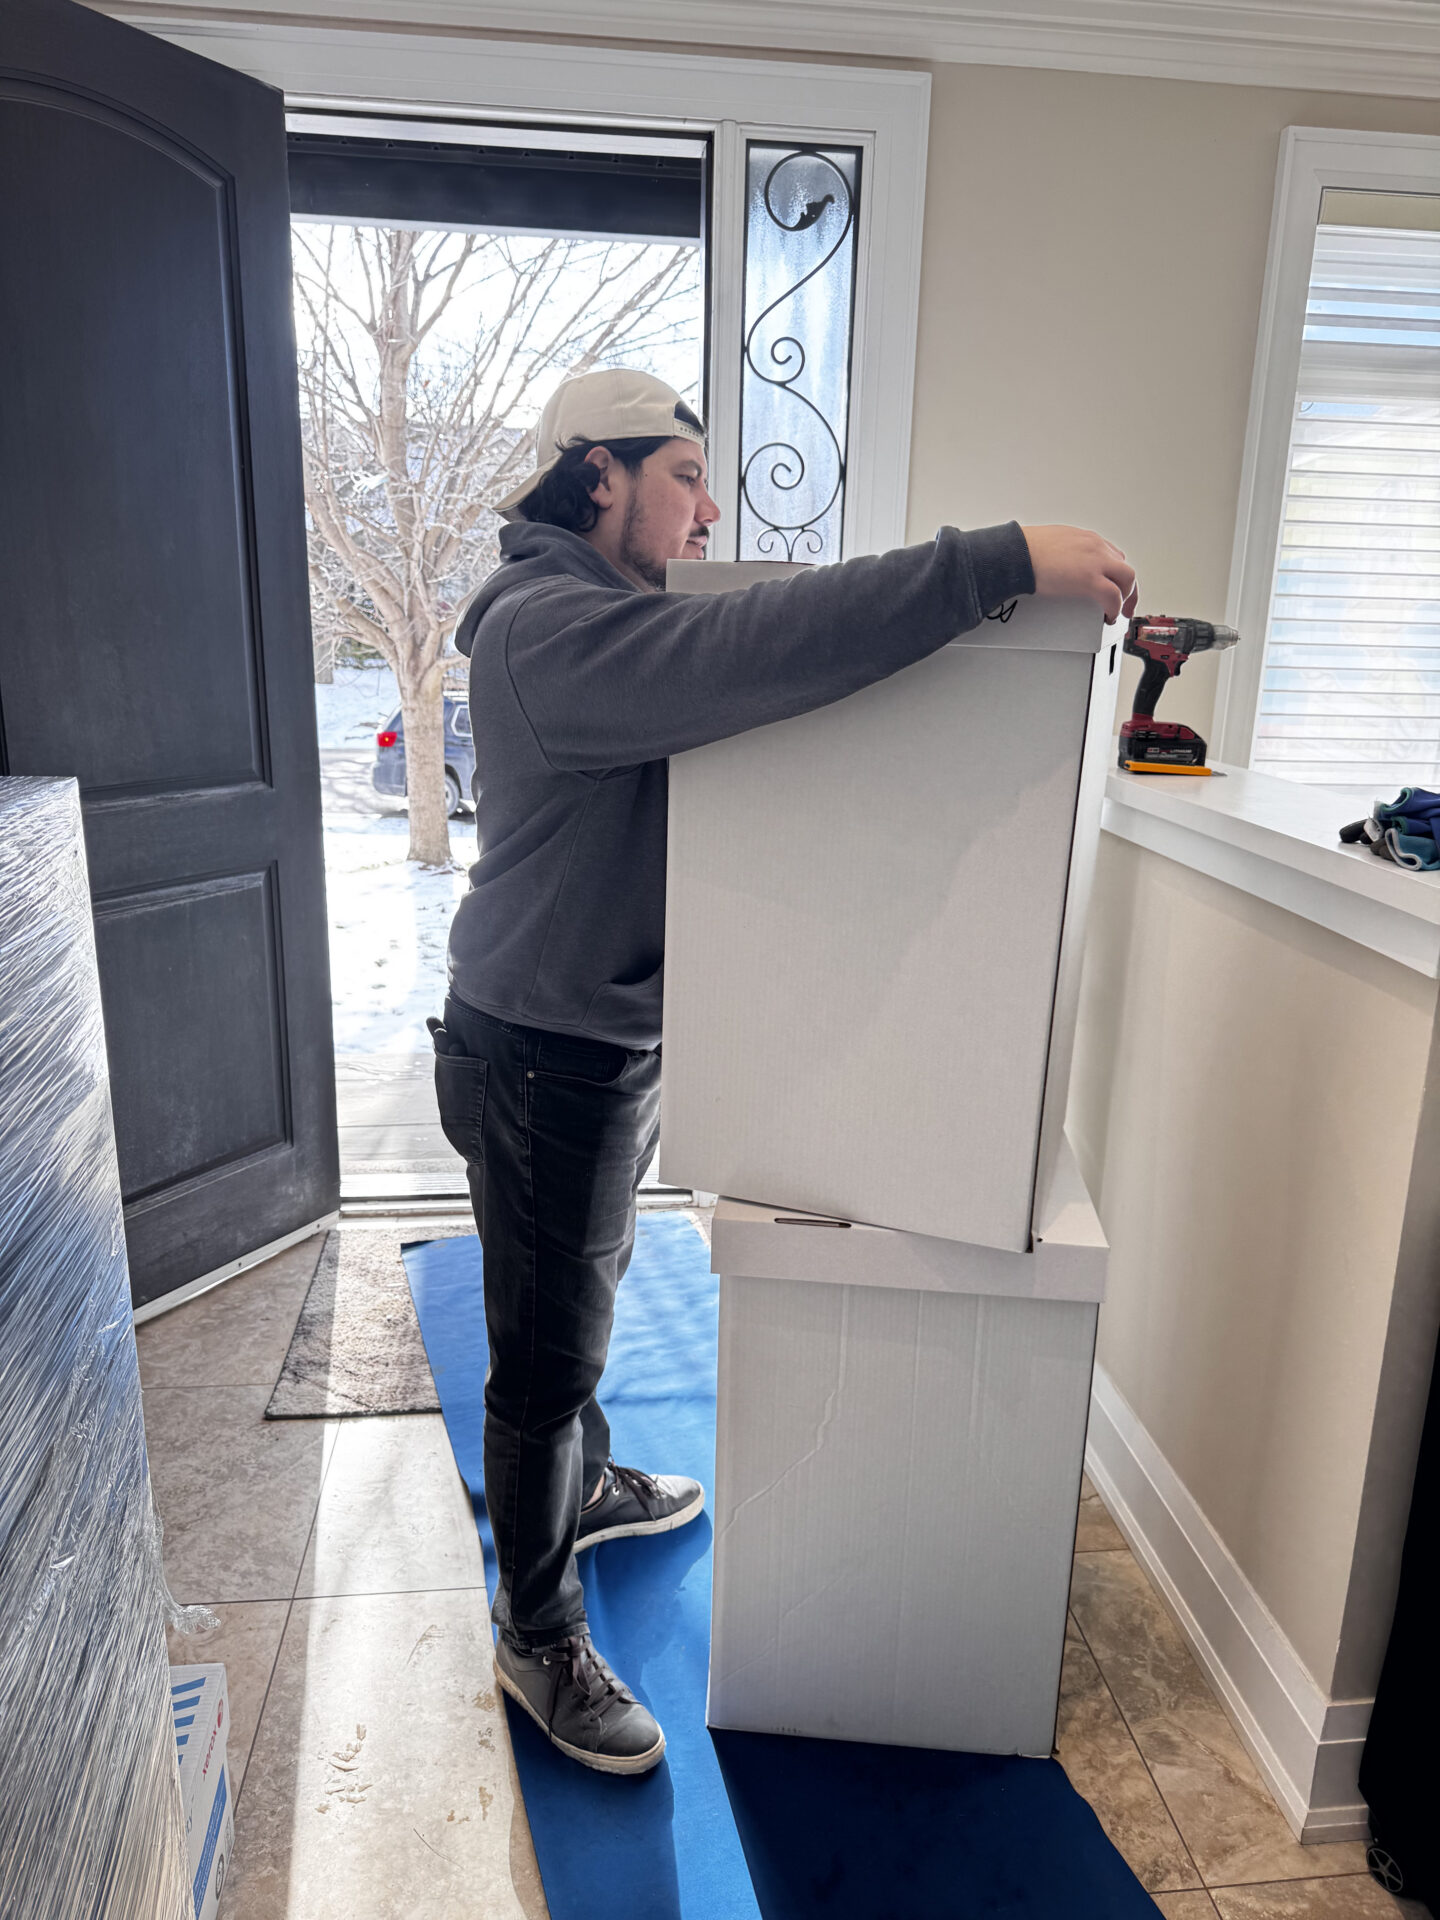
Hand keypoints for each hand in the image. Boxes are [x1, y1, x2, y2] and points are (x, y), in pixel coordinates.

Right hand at [1020, 525, 1137, 623]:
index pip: (1114, 555)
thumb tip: (1062, 566)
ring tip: (1117, 612)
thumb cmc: (1025, 549)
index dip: (1117, 574)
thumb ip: (1065, 553)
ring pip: (1127, 580)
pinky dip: (1115, 608)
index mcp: (1087, 539)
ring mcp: (1096, 562)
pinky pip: (1113, 596)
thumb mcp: (1053, 542)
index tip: (1115, 585)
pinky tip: (1109, 617)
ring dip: (1125, 598)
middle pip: (1125, 568)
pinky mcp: (1090, 580)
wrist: (1017, 553)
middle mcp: (1097, 547)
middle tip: (1125, 603)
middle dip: (1128, 588)